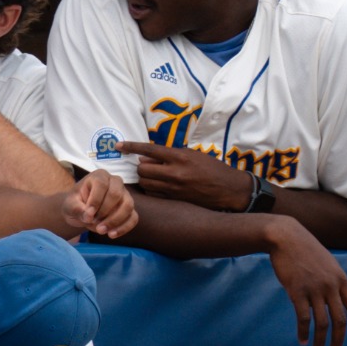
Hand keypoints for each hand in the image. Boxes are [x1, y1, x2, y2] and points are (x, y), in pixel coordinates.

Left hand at [62, 170, 136, 239]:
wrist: (81, 212)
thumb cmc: (75, 204)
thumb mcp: (69, 205)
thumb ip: (76, 208)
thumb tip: (88, 216)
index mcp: (99, 176)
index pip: (101, 185)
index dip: (95, 201)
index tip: (87, 215)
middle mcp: (115, 182)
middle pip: (117, 195)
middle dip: (104, 212)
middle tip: (92, 223)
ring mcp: (125, 195)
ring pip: (128, 206)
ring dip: (115, 221)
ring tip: (101, 231)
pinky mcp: (129, 209)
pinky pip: (133, 218)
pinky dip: (124, 228)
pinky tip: (111, 235)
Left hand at [120, 142, 253, 212]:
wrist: (228, 189)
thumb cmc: (211, 168)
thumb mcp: (193, 155)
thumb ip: (169, 155)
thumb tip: (146, 157)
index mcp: (180, 156)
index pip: (148, 149)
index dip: (131, 146)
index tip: (118, 146)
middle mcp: (175, 172)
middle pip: (142, 169)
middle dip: (141, 167)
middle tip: (147, 166)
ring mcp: (174, 188)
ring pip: (145, 183)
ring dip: (145, 178)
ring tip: (154, 177)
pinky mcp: (175, 200)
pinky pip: (153, 194)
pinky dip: (151, 189)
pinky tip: (158, 187)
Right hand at [263, 217, 346, 345]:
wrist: (286, 237)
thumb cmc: (305, 249)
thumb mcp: (327, 263)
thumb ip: (332, 281)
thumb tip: (331, 299)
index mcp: (341, 279)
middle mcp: (331, 286)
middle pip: (339, 319)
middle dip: (339, 340)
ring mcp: (314, 289)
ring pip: (322, 323)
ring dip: (320, 341)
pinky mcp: (297, 292)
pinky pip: (303, 318)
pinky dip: (303, 332)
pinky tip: (302, 340)